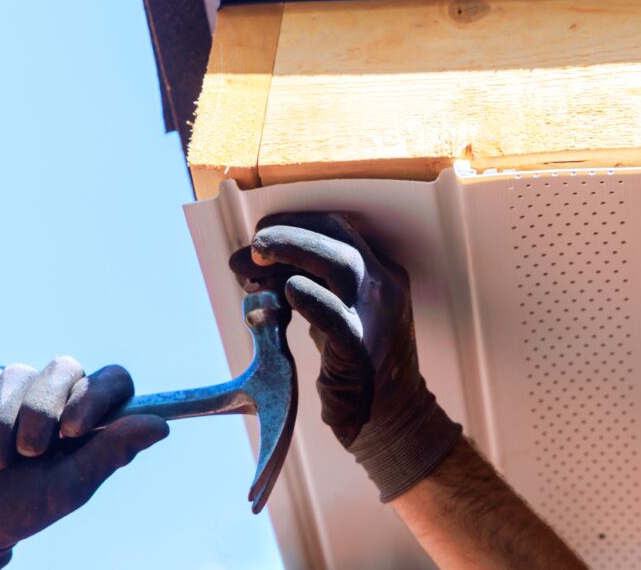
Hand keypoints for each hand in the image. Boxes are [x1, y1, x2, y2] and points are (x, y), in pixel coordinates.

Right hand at [0, 358, 167, 567]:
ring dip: (1, 426)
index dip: (95, 396)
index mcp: (97, 411)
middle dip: (42, 411)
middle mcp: (64, 389)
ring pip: (17, 374)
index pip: (114, 378)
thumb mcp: (73, 484)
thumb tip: (162, 426)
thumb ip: (113, 451)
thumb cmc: (32, 500)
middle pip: (65, 366)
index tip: (72, 429)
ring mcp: (23, 382)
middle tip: (31, 451)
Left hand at [251, 213, 460, 501]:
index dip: (297, 223)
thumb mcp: (333, 312)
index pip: (339, 230)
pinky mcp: (363, 352)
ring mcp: (378, 318)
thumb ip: (300, 283)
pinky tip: (289, 290)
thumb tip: (248, 262)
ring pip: (342, 264)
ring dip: (294, 250)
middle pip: (340, 239)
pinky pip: (337, 319)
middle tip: (256, 243)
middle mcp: (385, 288)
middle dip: (291, 232)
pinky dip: (312, 300)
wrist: (392, 416)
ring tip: (258, 254)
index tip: (263, 232)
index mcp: (382, 273)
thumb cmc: (357, 362)